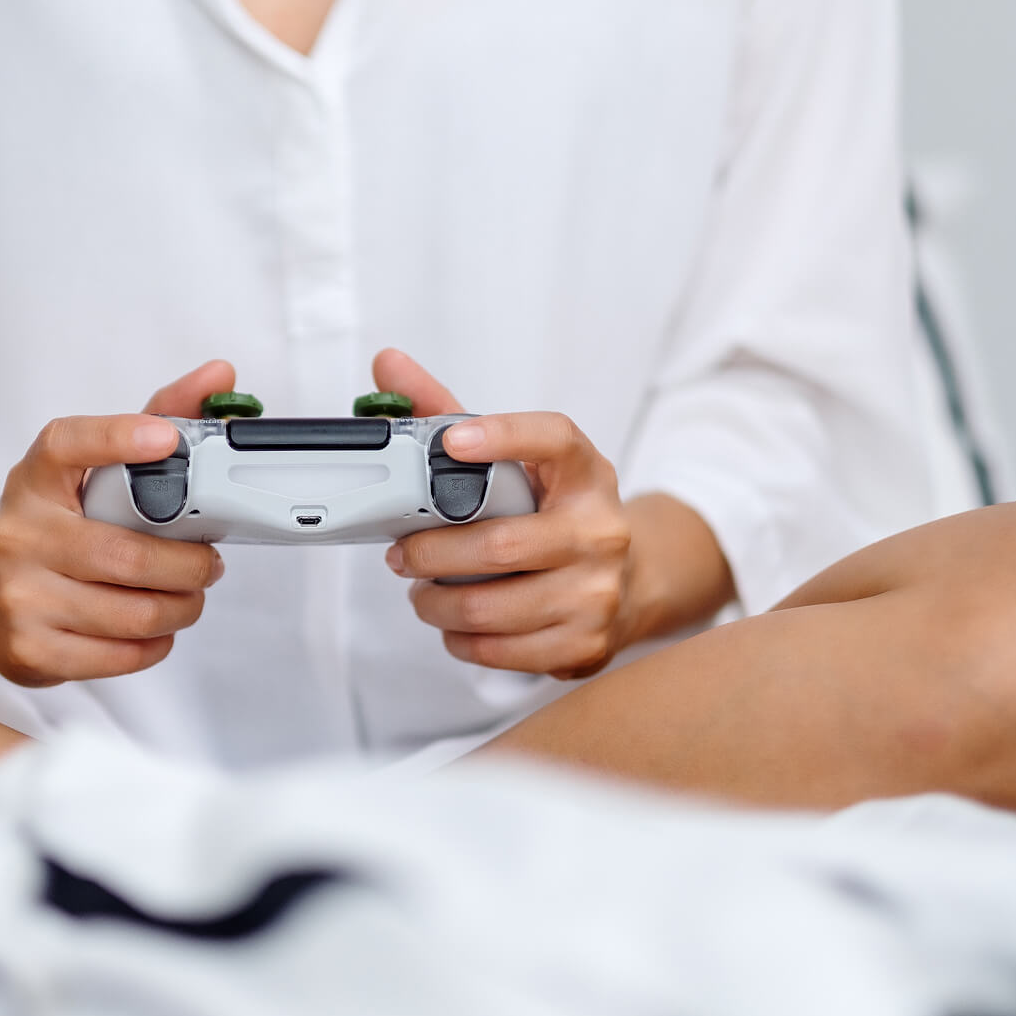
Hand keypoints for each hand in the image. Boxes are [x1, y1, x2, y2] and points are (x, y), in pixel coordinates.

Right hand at [0, 360, 236, 686]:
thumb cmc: (57, 525)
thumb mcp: (92, 470)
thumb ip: (158, 417)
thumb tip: (221, 374)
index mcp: (37, 478)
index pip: (69, 445)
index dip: (117, 438)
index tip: (166, 438)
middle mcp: (20, 533)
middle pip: (130, 555)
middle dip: (190, 565)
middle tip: (208, 562)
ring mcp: (21, 596)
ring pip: (136, 612)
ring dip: (183, 607)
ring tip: (189, 595)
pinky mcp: (30, 650)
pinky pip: (122, 654)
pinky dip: (156, 643)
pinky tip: (155, 627)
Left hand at [373, 349, 634, 679]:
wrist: (627, 582)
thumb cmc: (552, 514)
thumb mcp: (516, 462)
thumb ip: (449, 412)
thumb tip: (387, 364)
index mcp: (584, 473)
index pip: (552, 439)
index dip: (504, 436)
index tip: (453, 440)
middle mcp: (601, 530)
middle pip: (501, 545)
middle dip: (432, 554)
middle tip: (401, 555)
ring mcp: (599, 592)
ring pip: (492, 608)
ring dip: (438, 605)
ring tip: (423, 593)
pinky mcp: (587, 644)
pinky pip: (503, 652)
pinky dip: (463, 642)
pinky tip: (457, 626)